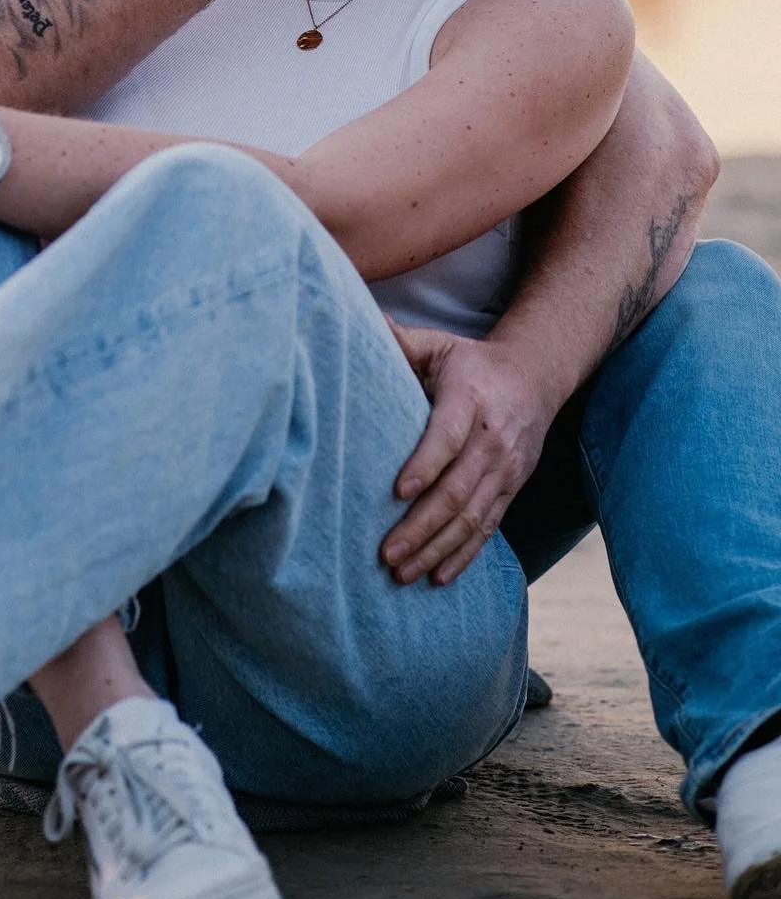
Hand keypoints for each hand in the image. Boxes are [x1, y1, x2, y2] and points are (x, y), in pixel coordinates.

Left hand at [381, 322, 557, 585]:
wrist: (535, 377)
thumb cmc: (470, 362)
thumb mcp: (439, 345)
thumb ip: (402, 341)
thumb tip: (364, 321)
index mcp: (469, 399)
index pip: (447, 437)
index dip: (424, 465)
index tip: (396, 492)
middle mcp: (492, 439)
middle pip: (458, 490)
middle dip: (421, 526)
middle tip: (385, 554)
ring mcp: (506, 469)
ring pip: (472, 517)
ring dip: (437, 549)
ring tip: (402, 573)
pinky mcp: (511, 488)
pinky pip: (488, 527)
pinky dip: (464, 555)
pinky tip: (439, 577)